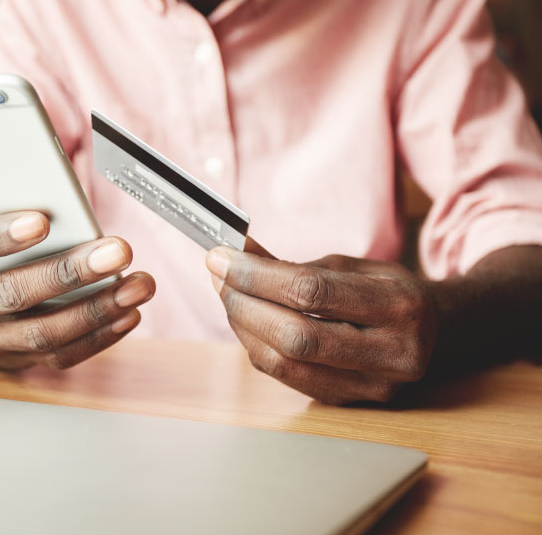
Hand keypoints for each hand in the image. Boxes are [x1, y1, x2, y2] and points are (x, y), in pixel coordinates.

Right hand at [0, 211, 154, 369]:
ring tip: (138, 286)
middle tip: (117, 251)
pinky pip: (63, 355)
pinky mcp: (24, 360)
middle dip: (71, 272)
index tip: (40, 221)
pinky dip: (101, 336)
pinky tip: (129, 314)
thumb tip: (70, 198)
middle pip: (16, 293)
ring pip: (45, 331)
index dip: (1, 235)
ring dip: (98, 308)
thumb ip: (21, 217)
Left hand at [206, 247, 436, 403]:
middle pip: (295, 336)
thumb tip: (235, 252)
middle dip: (244, 303)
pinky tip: (246, 320)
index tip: (221, 256)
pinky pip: (287, 377)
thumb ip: (293, 264)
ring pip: (285, 363)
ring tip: (228, 294)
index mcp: (400, 306)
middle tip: (218, 275)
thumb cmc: (388, 291)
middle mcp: (393, 354)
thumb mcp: (351, 265)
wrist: (435, 332)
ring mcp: (372, 387)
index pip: (312, 292)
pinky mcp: (350, 403)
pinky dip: (257, 346)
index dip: (257, 275)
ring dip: (243, 326)